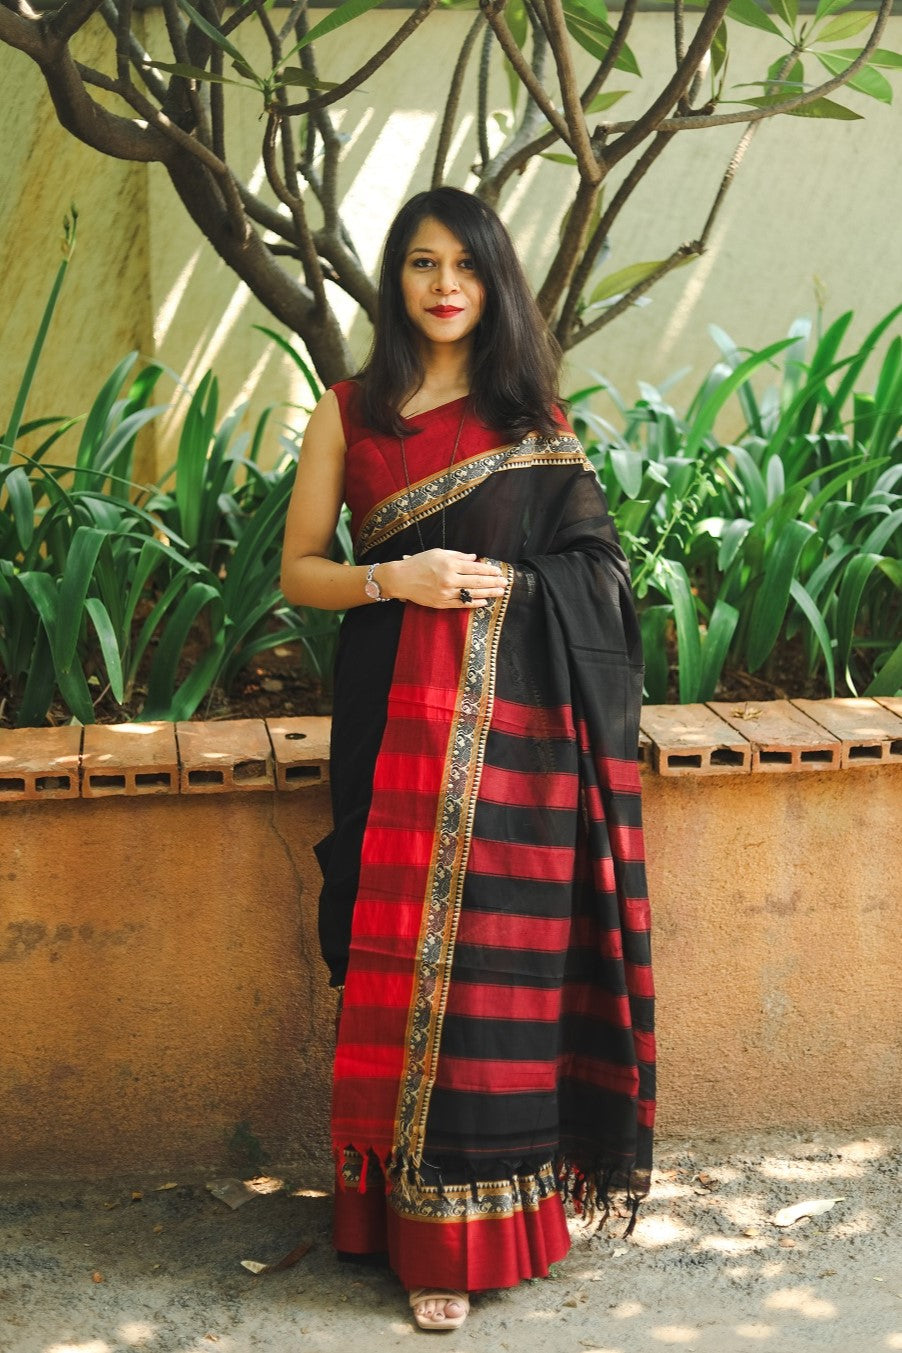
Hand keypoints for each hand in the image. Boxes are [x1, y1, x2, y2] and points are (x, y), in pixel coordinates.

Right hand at [381, 550, 506, 608]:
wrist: (401, 579)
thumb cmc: (419, 563)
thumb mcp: (439, 553)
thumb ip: (458, 556)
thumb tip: (474, 558)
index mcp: (449, 565)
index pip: (475, 568)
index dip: (489, 570)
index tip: (499, 571)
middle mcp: (449, 579)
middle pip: (477, 582)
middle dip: (494, 582)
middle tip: (505, 583)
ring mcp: (446, 593)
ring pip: (472, 594)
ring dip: (488, 594)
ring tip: (500, 593)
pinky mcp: (442, 603)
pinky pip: (461, 604)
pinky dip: (474, 604)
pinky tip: (484, 602)